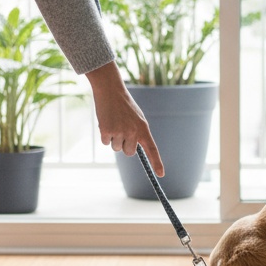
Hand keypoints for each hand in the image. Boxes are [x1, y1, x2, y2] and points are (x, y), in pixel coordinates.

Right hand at [86, 61, 164, 175]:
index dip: (157, 163)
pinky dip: (105, 135)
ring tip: (114, 123)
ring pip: (116, 148)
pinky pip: (106, 142)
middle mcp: (133, 132)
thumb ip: (137, 133)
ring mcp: (120, 132)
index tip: (161, 174)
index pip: (152, 149)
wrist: (111, 91)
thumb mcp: (136, 118)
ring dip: (113, 139)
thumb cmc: (124, 105)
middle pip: (129, 152)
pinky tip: (106, 122)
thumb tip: (132, 150)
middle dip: (124, 145)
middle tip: (121, 130)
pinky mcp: (107, 131)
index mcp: (143, 128)